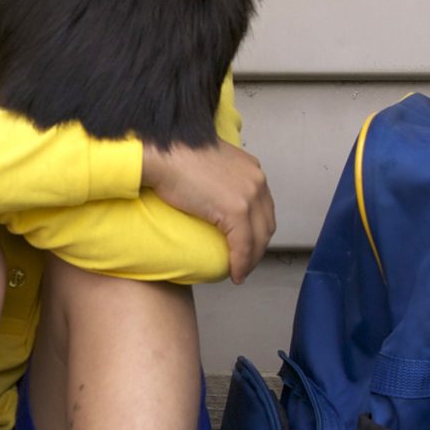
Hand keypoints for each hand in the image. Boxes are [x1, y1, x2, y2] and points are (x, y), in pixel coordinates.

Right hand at [142, 140, 275, 283]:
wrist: (163, 154)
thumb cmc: (173, 157)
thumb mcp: (207, 162)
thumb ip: (218, 176)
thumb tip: (210, 192)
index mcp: (251, 170)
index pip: (263, 207)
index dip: (256, 229)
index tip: (247, 243)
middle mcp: (256, 181)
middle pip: (266, 224)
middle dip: (258, 247)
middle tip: (244, 263)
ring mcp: (249, 196)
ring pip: (259, 238)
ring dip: (251, 260)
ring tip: (239, 272)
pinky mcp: (236, 211)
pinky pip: (244, 246)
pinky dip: (242, 264)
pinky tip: (235, 274)